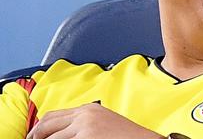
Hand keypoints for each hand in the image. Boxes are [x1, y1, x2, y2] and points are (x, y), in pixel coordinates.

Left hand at [27, 103, 161, 137]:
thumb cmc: (125, 137)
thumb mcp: (103, 123)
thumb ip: (83, 124)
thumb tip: (62, 133)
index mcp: (88, 109)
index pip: (52, 115)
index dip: (39, 128)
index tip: (34, 137)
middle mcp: (84, 114)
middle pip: (47, 123)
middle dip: (35, 136)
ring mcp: (84, 126)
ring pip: (50, 137)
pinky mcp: (86, 137)